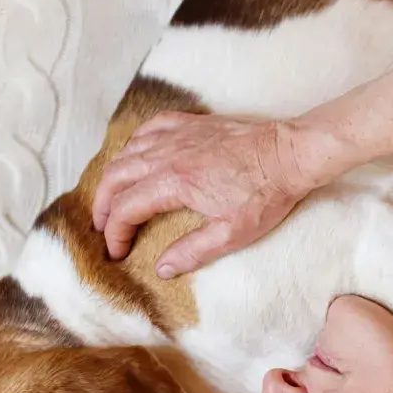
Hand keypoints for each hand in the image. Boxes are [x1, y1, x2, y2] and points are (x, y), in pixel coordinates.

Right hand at [91, 113, 333, 275]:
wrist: (290, 154)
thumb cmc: (266, 194)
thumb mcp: (232, 234)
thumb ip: (192, 252)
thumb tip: (162, 268)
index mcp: (174, 183)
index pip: (126, 209)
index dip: (115, 233)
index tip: (117, 251)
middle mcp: (168, 155)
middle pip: (116, 177)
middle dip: (102, 206)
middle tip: (102, 227)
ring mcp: (178, 135)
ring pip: (127, 151)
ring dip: (114, 176)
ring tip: (112, 197)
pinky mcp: (191, 123)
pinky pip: (149, 128)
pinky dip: (134, 144)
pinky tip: (135, 155)